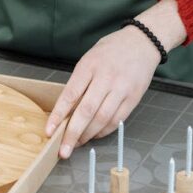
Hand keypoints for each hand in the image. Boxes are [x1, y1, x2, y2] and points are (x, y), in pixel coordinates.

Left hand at [45, 0, 185, 157]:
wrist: (142, 42)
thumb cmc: (112, 49)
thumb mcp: (90, 58)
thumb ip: (80, 81)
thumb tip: (67, 109)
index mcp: (89, 65)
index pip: (70, 94)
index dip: (58, 115)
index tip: (49, 130)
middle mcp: (105, 77)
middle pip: (86, 111)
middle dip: (73, 134)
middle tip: (63, 150)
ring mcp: (121, 88)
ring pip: (102, 119)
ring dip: (88, 135)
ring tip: (77, 143)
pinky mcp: (133, 98)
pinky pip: (117, 120)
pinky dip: (104, 131)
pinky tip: (95, 135)